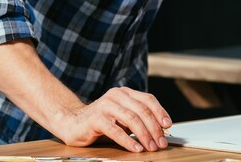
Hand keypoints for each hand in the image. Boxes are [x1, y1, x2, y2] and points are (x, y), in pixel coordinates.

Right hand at [56, 87, 171, 152]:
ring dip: (144, 135)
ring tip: (150, 147)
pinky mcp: (96, 119)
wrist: (72, 122)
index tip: (168, 126)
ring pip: (131, 119)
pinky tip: (135, 148)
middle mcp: (116, 96)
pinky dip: (128, 140)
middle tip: (161, 143)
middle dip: (154, 128)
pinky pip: (115, 130)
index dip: (160, 112)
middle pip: (142, 110)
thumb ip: (138, 118)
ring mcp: (105, 106)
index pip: (148, 99)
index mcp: (125, 93)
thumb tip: (161, 130)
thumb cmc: (101, 121)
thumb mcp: (122, 116)